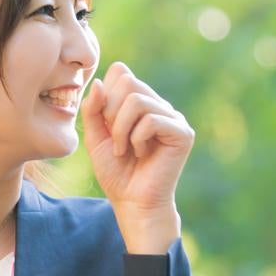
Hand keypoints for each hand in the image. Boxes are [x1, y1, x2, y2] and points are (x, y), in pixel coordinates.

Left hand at [80, 62, 193, 252]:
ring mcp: (173, 118)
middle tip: (114, 140)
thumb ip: (93, 109)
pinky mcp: (182, 133)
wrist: (132, 203)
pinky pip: (151, 120)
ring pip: (137, 100)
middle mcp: (159, 106)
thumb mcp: (95, 137)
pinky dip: (137, 138)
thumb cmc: (116, 173)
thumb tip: (98, 82)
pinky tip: (141, 154)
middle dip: (111, 112)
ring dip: (121, 129)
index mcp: (140, 102)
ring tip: (124, 150)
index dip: (105, 96)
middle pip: (128, 81)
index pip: (120, 72)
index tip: (105, 125)